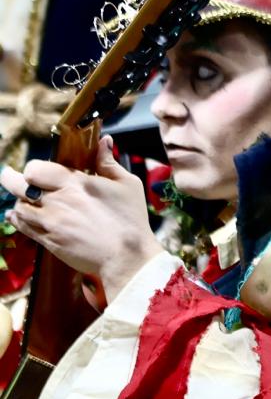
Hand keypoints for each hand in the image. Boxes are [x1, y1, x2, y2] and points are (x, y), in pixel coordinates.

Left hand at [2, 136, 160, 300]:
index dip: (34, 168)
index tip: (38, 170)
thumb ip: (109, 163)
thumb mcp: (128, 185)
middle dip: (10, 178)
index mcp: (76, 184)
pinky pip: (22, 227)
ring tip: (23, 199)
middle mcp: (58, 201)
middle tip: (9, 175)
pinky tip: (17, 216)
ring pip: (18, 207)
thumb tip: (104, 141)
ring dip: (18, 201)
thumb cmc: (131, 219)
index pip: (35, 169)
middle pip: (18, 186)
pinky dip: (17, 219)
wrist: (128, 257)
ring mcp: (51, 222)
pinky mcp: (49, 241)